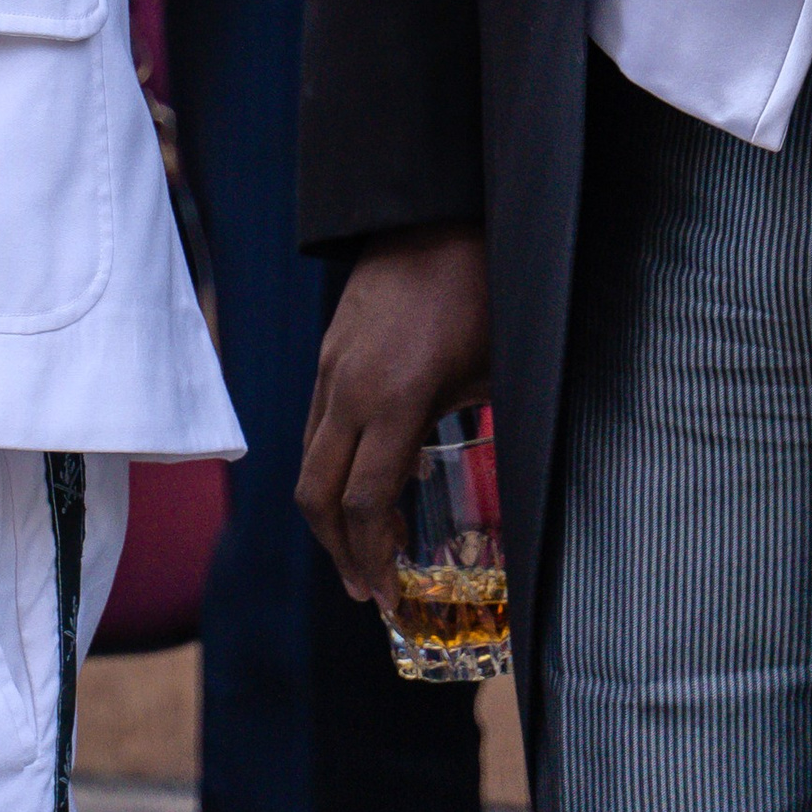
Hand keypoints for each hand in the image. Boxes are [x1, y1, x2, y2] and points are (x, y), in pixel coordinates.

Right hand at [296, 223, 489, 606]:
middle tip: (372, 594)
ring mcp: (331, 368)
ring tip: (368, 551)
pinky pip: (319, 426)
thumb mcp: (496, 371)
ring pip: (310, 460)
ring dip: (332, 516)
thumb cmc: (480, 289)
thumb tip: (501, 490)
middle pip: (317, 494)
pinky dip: (333, 470)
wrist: (432, 210)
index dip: (373, 561)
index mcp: (396, 399)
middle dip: (341, 554)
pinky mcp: (329, 352)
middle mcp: (349, 389)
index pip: (362, 502)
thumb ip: (486, 432)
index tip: (390, 601)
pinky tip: (369, 483)